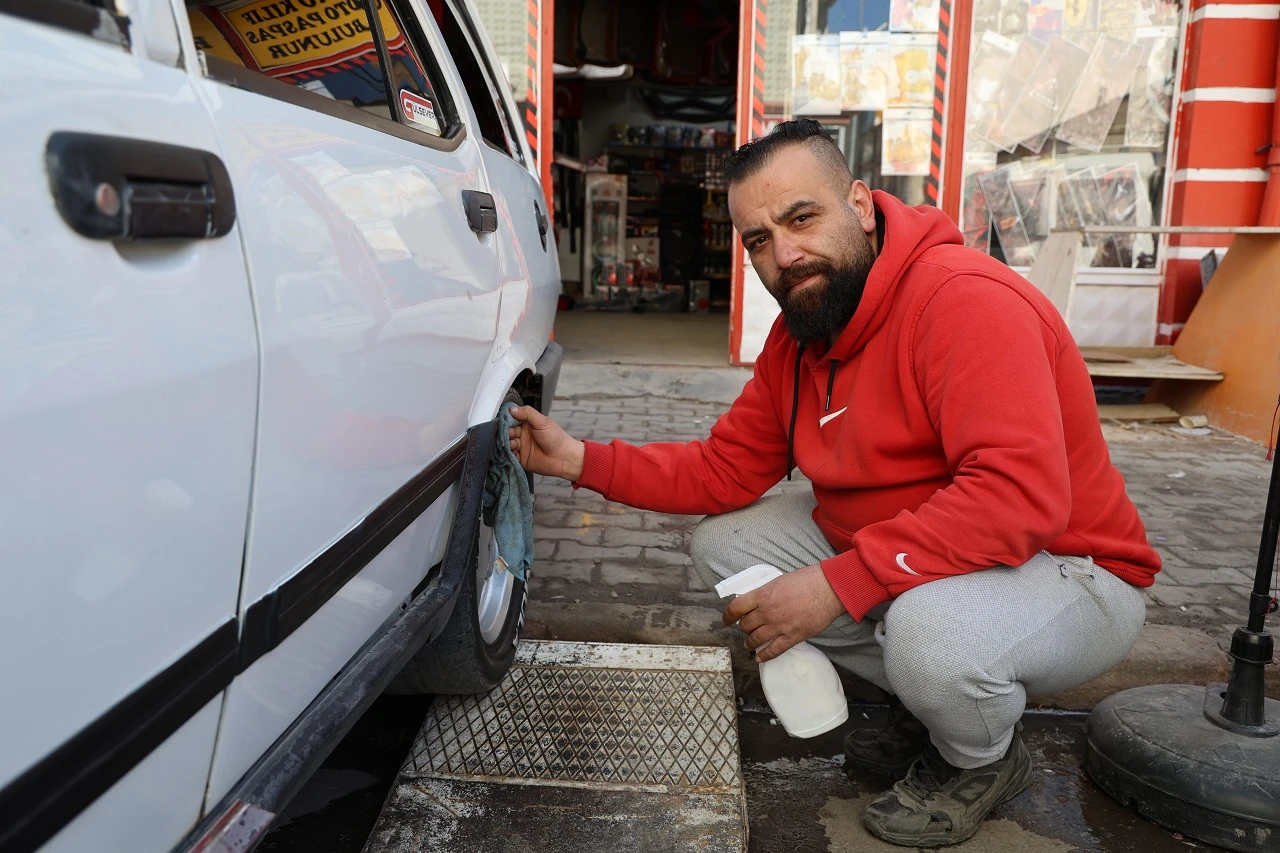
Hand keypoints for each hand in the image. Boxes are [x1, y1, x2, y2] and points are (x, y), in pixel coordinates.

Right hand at [508, 405, 585, 480]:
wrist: (564, 458)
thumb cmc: (556, 438)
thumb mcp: (542, 421)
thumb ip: (527, 413)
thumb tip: (512, 409)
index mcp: (527, 424)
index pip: (511, 420)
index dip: (505, 421)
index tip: (500, 422)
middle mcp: (522, 435)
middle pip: (507, 433)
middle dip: (504, 434)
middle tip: (506, 435)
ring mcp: (521, 447)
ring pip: (507, 444)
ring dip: (505, 444)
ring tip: (511, 444)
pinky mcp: (520, 459)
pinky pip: (509, 456)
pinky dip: (506, 455)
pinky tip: (509, 452)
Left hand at [722, 564, 845, 662]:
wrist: (829, 589)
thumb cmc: (808, 580)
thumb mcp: (779, 580)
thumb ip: (767, 592)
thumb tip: (760, 599)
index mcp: (762, 595)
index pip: (735, 607)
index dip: (727, 615)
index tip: (726, 619)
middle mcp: (767, 612)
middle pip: (745, 625)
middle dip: (744, 628)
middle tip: (746, 628)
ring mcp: (779, 626)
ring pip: (756, 640)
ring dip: (750, 643)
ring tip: (750, 644)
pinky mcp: (792, 637)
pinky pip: (773, 651)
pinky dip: (764, 656)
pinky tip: (760, 658)